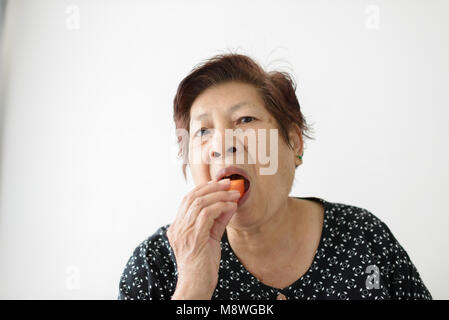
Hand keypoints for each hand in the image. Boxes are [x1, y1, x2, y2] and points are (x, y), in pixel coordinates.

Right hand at [167, 178, 239, 299]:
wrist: (196, 286)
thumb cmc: (203, 266)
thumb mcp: (210, 239)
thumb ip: (218, 221)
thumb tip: (229, 204)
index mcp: (177, 227)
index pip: (187, 200)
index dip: (203, 188)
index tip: (219, 184)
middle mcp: (177, 227)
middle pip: (192, 197)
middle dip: (212, 187)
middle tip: (228, 183)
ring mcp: (184, 232)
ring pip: (199, 202)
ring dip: (219, 195)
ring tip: (233, 193)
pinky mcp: (194, 237)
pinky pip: (207, 213)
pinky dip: (220, 206)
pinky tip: (230, 206)